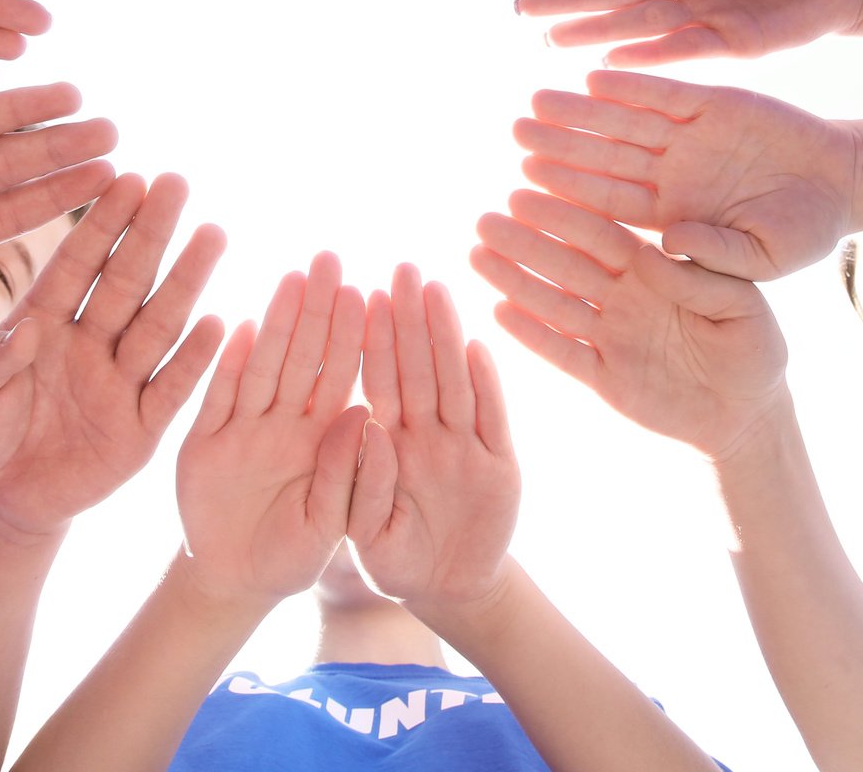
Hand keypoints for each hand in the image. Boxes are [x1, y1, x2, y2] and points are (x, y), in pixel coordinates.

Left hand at [0, 172, 226, 540]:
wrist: (0, 504)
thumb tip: (24, 332)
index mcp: (42, 323)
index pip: (77, 265)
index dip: (101, 224)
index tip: (125, 178)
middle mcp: (88, 342)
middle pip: (126, 281)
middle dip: (150, 232)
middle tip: (176, 182)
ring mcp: (118, 382)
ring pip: (157, 323)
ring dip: (185, 280)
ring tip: (212, 233)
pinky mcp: (140, 428)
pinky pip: (171, 389)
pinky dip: (194, 359)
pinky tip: (219, 323)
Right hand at [176, 253, 367, 603]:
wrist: (234, 584)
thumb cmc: (293, 556)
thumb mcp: (329, 524)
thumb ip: (346, 474)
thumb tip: (365, 414)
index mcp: (323, 440)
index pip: (342, 378)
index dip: (353, 337)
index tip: (367, 292)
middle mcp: (285, 424)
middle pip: (304, 358)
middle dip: (316, 309)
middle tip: (329, 259)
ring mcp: (243, 429)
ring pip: (263, 367)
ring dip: (275, 323)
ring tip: (290, 279)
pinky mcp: (203, 444)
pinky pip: (217, 399)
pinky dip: (225, 367)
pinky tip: (236, 327)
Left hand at [346, 264, 518, 616]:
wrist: (447, 593)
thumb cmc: (393, 558)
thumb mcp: (361, 530)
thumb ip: (362, 481)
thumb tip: (369, 425)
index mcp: (386, 443)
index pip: (378, 382)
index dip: (373, 340)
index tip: (364, 295)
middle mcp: (425, 436)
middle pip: (417, 369)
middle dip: (410, 319)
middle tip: (402, 268)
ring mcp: (463, 448)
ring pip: (453, 383)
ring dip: (446, 337)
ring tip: (439, 292)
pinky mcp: (500, 467)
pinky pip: (492, 420)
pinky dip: (487, 385)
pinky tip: (478, 347)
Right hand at [473, 191, 788, 459]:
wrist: (748, 414)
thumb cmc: (755, 351)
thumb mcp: (743, 308)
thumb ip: (703, 279)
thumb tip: (660, 252)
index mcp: (656, 270)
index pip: (604, 236)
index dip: (568, 214)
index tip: (530, 190)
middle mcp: (626, 298)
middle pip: (568, 263)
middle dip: (528, 240)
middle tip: (486, 216)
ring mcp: (612, 337)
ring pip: (555, 303)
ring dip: (516, 280)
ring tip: (476, 255)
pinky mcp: (605, 377)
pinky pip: (563, 353)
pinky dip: (532, 335)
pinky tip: (498, 312)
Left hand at [516, 69, 856, 279]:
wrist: (841, 181)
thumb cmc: (802, 231)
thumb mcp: (765, 255)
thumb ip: (718, 253)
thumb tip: (671, 244)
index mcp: (674, 214)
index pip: (612, 204)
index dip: (571, 194)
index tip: (528, 184)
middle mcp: (671, 173)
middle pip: (605, 159)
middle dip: (561, 147)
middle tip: (516, 134)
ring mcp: (688, 136)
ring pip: (624, 122)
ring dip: (582, 111)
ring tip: (538, 100)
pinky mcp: (712, 101)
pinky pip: (665, 92)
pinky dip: (632, 84)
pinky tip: (593, 77)